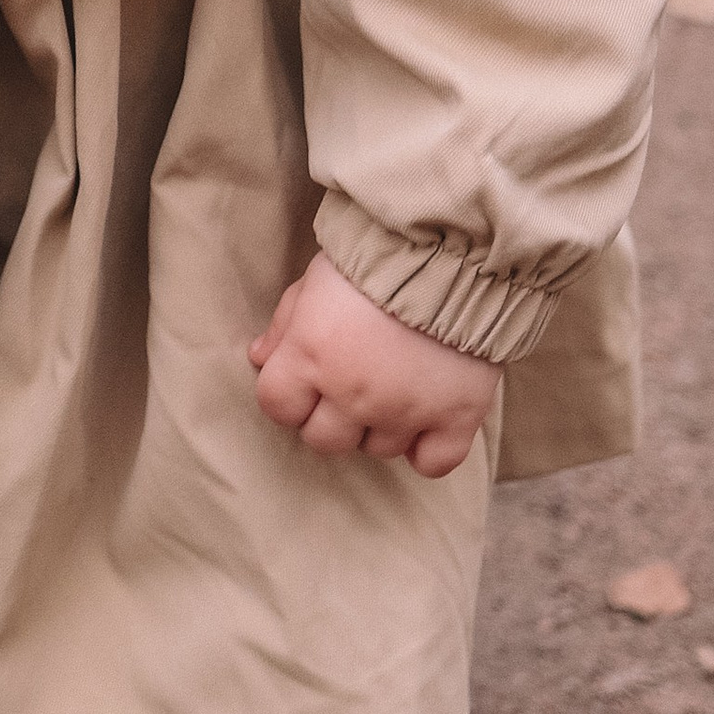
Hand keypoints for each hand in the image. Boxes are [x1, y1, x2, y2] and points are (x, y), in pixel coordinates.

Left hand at [247, 253, 500, 480]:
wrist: (451, 250)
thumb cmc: (374, 260)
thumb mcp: (314, 280)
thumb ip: (283, 325)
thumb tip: (259, 359)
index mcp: (310, 355)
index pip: (277, 408)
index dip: (287, 398)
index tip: (303, 383)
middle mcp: (352, 392)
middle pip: (323, 441)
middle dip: (329, 419)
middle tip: (349, 388)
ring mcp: (404, 409)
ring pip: (377, 450)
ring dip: (379, 426)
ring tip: (393, 389)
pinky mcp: (454, 416)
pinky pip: (433, 463)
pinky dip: (426, 451)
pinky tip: (425, 423)